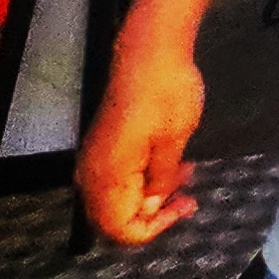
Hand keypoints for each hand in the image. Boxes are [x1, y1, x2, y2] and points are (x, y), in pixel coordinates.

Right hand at [76, 39, 203, 246]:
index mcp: (107, 177)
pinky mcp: (102, 145)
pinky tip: (170, 162)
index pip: (120, 230)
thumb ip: (160, 180)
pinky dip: (142, 179)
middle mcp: (92, 173)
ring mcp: (94, 158)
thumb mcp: (174, 140)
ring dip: (150, 195)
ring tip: (186, 175)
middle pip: (114, 219)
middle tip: (186, 195)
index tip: (183, 206)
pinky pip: (117, 178)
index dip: (153, 228)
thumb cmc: (166, 91)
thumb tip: (150, 206)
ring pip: (116, 198)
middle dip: (151, 214)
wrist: (149, 48)